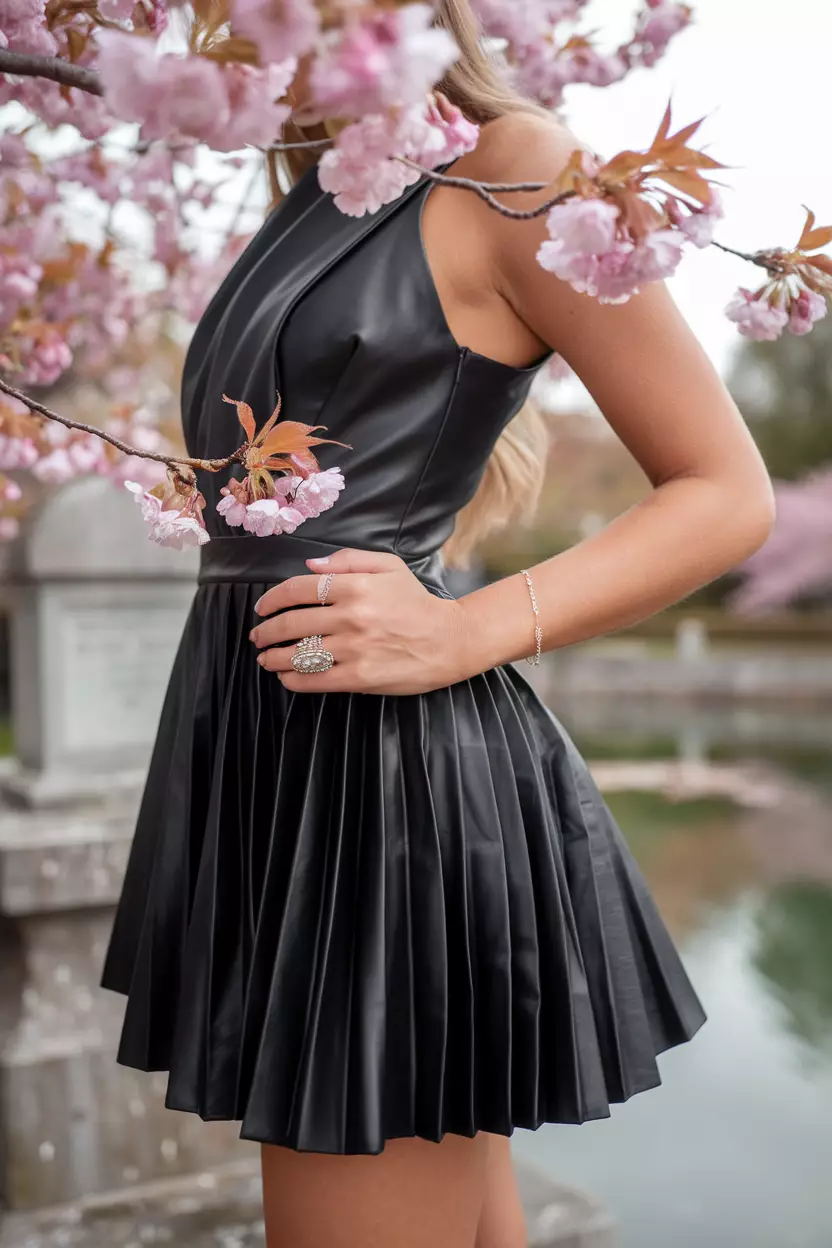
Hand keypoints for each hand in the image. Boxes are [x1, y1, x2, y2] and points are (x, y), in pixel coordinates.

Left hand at [250, 548, 469, 693]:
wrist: (450, 641)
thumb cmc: (417, 603)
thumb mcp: (389, 567)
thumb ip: (349, 560)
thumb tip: (310, 565)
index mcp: (356, 586)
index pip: (299, 589)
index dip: (273, 599)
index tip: (262, 608)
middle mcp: (351, 616)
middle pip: (292, 623)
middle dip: (266, 631)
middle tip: (257, 636)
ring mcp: (354, 648)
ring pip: (299, 654)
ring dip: (273, 657)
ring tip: (265, 658)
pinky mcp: (359, 676)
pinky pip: (314, 680)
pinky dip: (293, 679)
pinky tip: (285, 677)